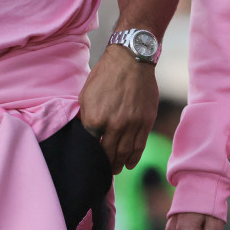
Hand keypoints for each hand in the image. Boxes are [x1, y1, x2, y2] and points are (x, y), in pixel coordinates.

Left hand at [77, 44, 158, 172]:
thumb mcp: (86, 94)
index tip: (87, 160)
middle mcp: (114, 125)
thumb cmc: (106, 74)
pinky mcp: (146, 121)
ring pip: (125, 154)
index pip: (90, 146)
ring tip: (115, 169)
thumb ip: (84, 116)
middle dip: (104, 165)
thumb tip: (83, 133)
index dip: (88, 154)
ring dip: (119, 164)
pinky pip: (139, 146)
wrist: (132, 59)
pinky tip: (129, 163)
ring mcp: (132, 124)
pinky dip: (134, 158)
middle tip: (101, 170)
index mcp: (95, 118)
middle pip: (108, 154)